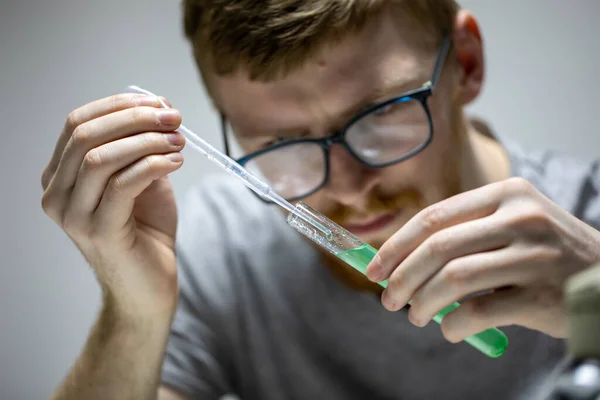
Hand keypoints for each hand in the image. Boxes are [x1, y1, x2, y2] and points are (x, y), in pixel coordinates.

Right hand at [41, 93, 184, 316]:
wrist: (149, 286)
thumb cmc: (146, 232)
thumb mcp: (142, 178)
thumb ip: (143, 145)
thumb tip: (160, 104)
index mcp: (60, 177)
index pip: (78, 123)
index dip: (119, 105)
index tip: (159, 103)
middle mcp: (57, 195)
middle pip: (87, 135)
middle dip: (136, 118)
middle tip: (174, 119)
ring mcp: (74, 216)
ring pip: (101, 157)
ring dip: (147, 141)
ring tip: (179, 141)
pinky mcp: (100, 232)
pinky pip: (124, 184)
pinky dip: (154, 164)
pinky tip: (176, 162)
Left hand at [366, 177, 599, 340]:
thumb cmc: (548, 253)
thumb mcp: (514, 224)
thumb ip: (464, 235)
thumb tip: (401, 262)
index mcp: (505, 194)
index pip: (433, 217)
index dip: (396, 245)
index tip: (374, 269)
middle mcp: (520, 217)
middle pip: (437, 247)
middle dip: (401, 277)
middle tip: (388, 300)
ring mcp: (533, 255)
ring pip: (452, 279)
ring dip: (422, 303)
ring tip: (416, 316)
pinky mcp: (542, 295)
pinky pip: (478, 312)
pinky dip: (453, 325)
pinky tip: (450, 330)